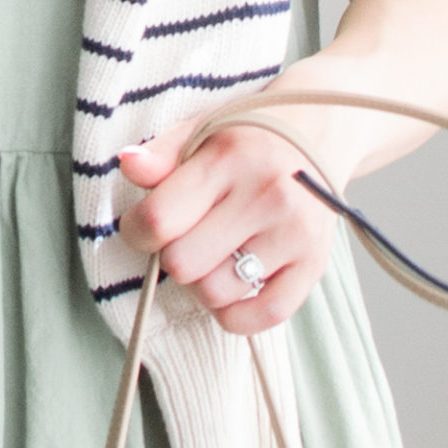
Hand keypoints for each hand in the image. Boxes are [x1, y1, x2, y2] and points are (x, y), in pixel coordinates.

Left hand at [116, 115, 338, 334]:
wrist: (319, 131)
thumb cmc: (245, 140)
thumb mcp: (197, 132)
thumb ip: (158, 155)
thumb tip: (128, 163)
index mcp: (230, 159)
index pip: (159, 220)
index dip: (136, 232)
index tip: (144, 227)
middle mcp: (267, 195)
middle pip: (183, 264)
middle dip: (171, 256)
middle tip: (186, 238)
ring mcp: (294, 233)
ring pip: (215, 293)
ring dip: (202, 284)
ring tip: (212, 257)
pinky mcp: (314, 264)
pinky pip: (262, 316)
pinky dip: (236, 314)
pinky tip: (232, 287)